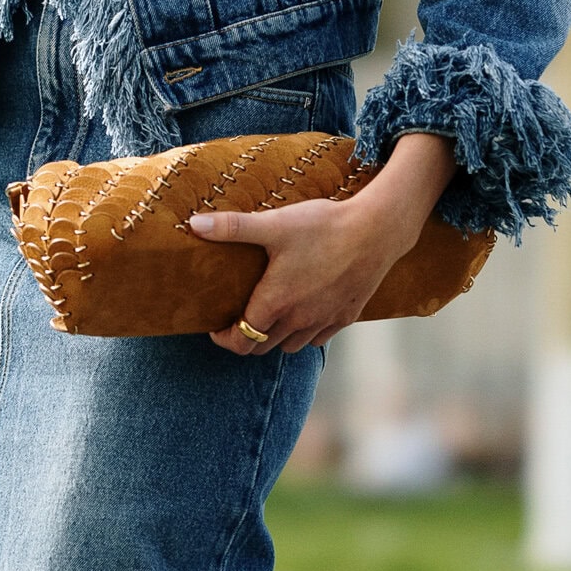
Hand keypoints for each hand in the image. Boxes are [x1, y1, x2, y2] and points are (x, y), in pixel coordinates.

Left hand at [188, 131, 456, 355]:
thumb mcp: (274, 224)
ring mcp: (324, 321)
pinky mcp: (346, 317)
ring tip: (268, 313)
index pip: (241, 341)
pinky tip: (303, 309)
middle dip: (245, 337)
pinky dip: (304, 332)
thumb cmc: (323, 226)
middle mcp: (299, 320)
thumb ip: (232, 227)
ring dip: (275, 336)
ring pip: (290, 346)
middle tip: (237, 317)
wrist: (377, 230)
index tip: (215, 326)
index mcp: (276, 303)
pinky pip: (318, 338)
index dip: (223, 338)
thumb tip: (193, 225)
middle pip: (262, 347)